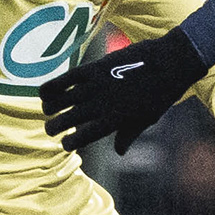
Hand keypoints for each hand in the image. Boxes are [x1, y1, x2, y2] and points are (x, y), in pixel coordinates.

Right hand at [41, 29, 207, 154]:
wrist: (169, 63)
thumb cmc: (161, 94)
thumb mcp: (147, 119)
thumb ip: (128, 134)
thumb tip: (118, 152)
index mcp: (115, 120)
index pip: (85, 135)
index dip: (71, 142)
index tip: (65, 144)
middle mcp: (103, 104)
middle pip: (70, 118)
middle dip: (55, 126)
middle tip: (49, 129)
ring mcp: (98, 84)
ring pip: (65, 98)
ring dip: (50, 106)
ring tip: (46, 111)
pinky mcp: (96, 67)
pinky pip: (68, 77)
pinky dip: (54, 85)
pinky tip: (45, 91)